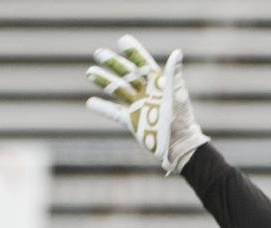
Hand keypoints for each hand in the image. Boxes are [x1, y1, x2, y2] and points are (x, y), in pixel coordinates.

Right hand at [85, 38, 208, 173]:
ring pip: (117, 90)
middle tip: (99, 53)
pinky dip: (102, 108)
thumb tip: (177, 52)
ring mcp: (138, 106)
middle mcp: (146, 92)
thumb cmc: (181, 119)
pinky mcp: (132, 121)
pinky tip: (90, 102)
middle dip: (113, 63)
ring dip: (104, 81)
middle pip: (126, 74)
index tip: (122, 41)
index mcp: (157, 83)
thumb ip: (174, 73)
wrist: (178, 144)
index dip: (133, 53)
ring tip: (90, 72)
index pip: (142, 64)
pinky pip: (114, 112)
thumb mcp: (176, 94)